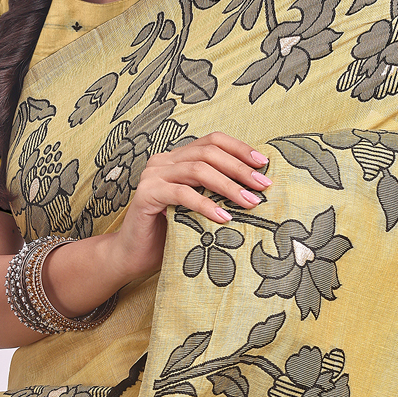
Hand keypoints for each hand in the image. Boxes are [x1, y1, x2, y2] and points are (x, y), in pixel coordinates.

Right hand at [110, 132, 271, 281]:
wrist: (134, 255)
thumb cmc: (170, 232)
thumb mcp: (200, 208)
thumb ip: (217, 192)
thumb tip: (256, 188)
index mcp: (178, 158)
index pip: (212, 141)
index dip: (239, 148)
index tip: (263, 163)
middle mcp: (164, 160)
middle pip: (208, 152)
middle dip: (239, 168)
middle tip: (263, 185)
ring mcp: (153, 175)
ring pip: (197, 170)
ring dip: (228, 186)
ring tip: (249, 202)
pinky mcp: (146, 193)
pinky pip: (181, 193)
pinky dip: (205, 204)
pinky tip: (224, 217)